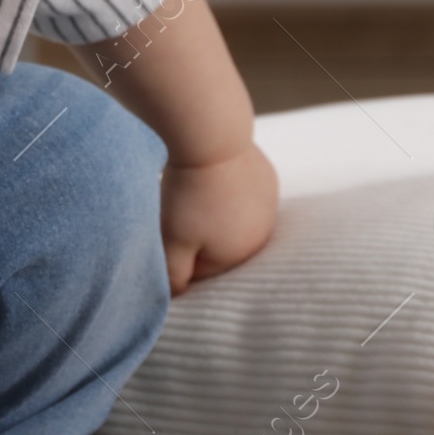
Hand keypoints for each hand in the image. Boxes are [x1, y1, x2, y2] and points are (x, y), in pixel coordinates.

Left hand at [160, 142, 277, 293]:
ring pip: (231, 219)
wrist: (212, 139)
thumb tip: (177, 296)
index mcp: (240, 255)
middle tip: (176, 213)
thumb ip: (174, 276)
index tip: (164, 236)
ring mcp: (269, 205)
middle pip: (219, 246)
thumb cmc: (189, 194)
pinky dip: (226, 190)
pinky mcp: (268, 178)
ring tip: (193, 193)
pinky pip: (242, 194)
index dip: (178, 256)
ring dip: (211, 213)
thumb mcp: (172, 242)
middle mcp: (263, 234)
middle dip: (196, 236)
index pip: (202, 271)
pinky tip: (211, 177)